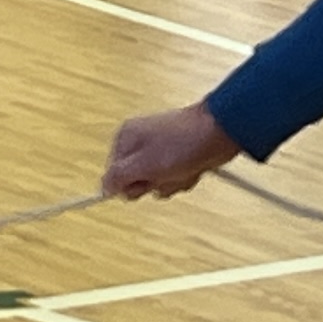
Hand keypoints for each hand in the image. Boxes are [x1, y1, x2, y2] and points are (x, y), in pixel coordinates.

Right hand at [101, 103, 239, 199]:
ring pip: (158, 182)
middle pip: (137, 180)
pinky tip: (192, 168)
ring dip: (172, 182)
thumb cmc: (181, 143)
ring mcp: (161, 149)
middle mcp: (141, 142)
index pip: (113, 174)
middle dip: (153, 183)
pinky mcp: (179, 156)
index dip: (128, 184)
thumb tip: (103, 189)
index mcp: (125, 138)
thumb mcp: (143, 164)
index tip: (142, 184)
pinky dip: (184, 178)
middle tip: (164, 172)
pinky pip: (175, 178)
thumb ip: (119, 177)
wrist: (219, 132)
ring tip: (182, 168)